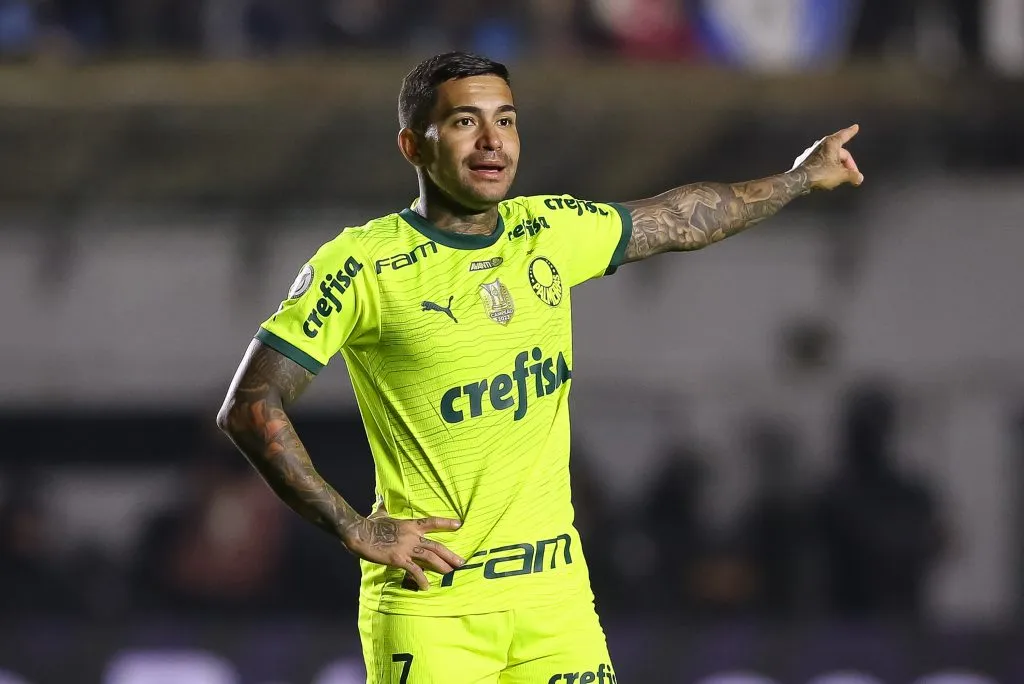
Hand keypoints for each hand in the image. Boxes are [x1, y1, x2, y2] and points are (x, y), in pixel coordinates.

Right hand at [341, 501, 464, 589]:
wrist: (359, 532)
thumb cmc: (369, 523)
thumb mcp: (380, 513)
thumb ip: (385, 508)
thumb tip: (381, 499)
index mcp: (410, 525)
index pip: (432, 522)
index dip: (446, 523)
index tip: (459, 524)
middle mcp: (412, 536)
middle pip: (436, 546)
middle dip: (450, 555)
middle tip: (462, 563)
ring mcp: (406, 548)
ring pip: (430, 557)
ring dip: (442, 566)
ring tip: (452, 574)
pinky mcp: (399, 559)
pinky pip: (414, 570)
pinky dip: (422, 578)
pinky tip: (427, 587)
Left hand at [790, 124, 864, 190]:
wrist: (798, 181)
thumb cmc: (820, 174)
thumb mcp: (841, 175)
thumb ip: (852, 176)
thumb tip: (859, 178)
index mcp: (831, 143)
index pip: (844, 135)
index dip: (851, 132)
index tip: (855, 127)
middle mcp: (820, 145)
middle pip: (839, 152)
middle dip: (847, 163)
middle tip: (852, 174)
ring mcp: (810, 153)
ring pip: (828, 158)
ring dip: (836, 166)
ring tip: (840, 177)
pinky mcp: (804, 161)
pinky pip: (818, 163)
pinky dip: (825, 168)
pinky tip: (826, 177)